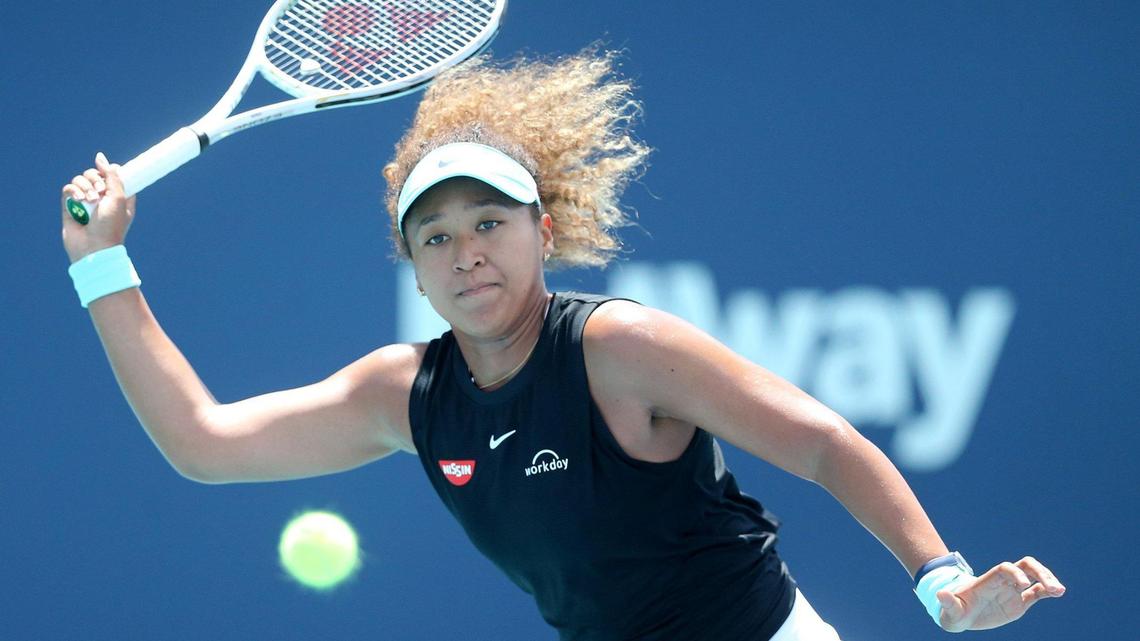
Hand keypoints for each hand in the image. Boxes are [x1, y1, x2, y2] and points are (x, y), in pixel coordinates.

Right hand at [61, 152, 136, 262]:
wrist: (93, 248)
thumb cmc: (110, 226)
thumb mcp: (119, 198)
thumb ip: (112, 176)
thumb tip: (100, 157)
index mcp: (119, 197)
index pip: (113, 176)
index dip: (110, 172)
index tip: (107, 173)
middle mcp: (102, 198)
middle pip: (94, 174)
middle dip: (95, 179)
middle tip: (100, 192)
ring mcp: (85, 202)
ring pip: (80, 180)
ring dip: (85, 186)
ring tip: (89, 200)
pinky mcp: (70, 206)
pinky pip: (68, 189)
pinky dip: (73, 190)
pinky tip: (78, 200)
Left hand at [937, 556, 1065, 631]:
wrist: (961, 615)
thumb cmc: (954, 611)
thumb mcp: (949, 611)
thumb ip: (948, 603)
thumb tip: (940, 594)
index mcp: (988, 582)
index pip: (1004, 569)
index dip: (1014, 573)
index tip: (1022, 584)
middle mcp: (1003, 583)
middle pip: (1024, 566)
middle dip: (1038, 572)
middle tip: (1051, 586)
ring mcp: (1012, 591)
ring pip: (1034, 576)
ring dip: (1047, 579)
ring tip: (1059, 590)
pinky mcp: (1019, 602)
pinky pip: (1037, 593)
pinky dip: (1048, 591)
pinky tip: (1058, 593)